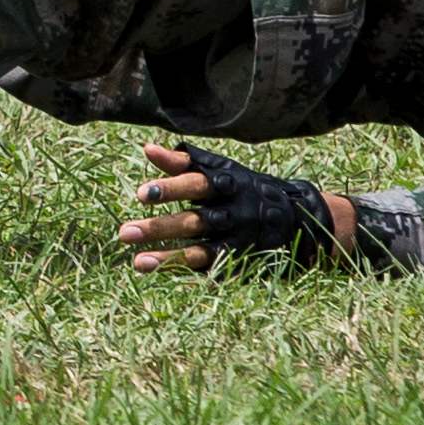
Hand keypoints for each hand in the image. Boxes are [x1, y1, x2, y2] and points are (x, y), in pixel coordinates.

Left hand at [118, 142, 353, 275]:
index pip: (197, 184)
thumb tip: (147, 148)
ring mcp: (239, 241)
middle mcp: (234, 213)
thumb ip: (183, 161)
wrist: (299, 218)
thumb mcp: (220, 169)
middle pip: (195, 221)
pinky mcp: (242, 262)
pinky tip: (165, 276)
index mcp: (228, 184)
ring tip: (138, 263)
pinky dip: (192, 273)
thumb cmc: (244, 187)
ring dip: (169, 258)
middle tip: (124, 233)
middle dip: (160, 228)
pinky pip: (216, 270)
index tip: (141, 194)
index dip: (171, 188)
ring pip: (202, 251)